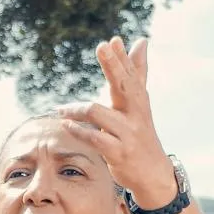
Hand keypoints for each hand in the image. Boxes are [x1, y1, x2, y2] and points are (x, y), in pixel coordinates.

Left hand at [55, 37, 176, 209]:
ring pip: (100, 114)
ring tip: (61, 110)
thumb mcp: (140, 103)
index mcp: (139, 100)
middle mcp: (136, 113)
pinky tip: (66, 125)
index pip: (131, 74)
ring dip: (77, 109)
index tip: (112, 40)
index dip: (122, 58)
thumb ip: (137, 73)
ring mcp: (127, 133)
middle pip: (124, 85)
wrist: (153, 172)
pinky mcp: (118, 152)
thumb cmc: (141, 133)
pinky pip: (95, 139)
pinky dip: (79, 131)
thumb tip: (141, 41)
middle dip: (113, 65)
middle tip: (102, 46)